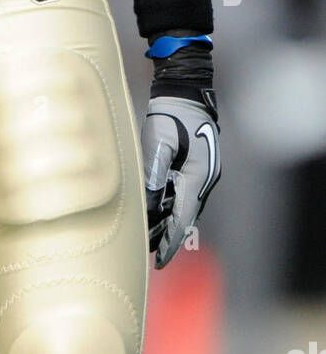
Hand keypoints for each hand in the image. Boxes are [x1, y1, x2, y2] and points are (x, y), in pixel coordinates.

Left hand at [141, 92, 220, 266]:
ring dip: (167, 222)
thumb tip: (150, 204)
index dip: (170, 242)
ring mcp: (200, 173)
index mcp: (198, 177)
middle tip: (150, 256)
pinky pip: (182, 193)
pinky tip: (156, 212)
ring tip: (149, 239)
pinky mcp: (194, 166)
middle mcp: (203, 180)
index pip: (183, 219)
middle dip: (168, 236)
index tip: (160, 261)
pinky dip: (169, 206)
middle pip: (184, 217)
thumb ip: (155, 175)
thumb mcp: (159, 144)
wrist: (185, 91)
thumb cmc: (171, 115)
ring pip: (183, 206)